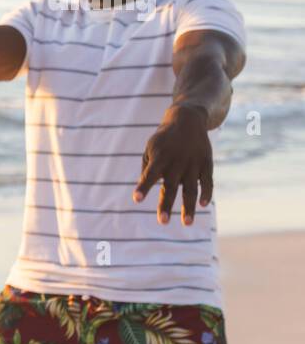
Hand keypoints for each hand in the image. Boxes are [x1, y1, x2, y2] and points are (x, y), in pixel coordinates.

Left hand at [133, 104, 211, 224]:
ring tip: (186, 223)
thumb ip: (148, 169)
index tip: (136, 199)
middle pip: (171, 187)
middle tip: (162, 222)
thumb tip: (145, 189)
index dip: (143, 187)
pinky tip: (203, 205)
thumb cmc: (163, 140)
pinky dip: (206, 193)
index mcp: (159, 158)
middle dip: (166, 205)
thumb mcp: (150, 149)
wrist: (187, 120)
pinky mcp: (206, 164)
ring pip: (191, 189)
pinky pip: (207, 182)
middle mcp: (176, 162)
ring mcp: (193, 164)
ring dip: (189, 207)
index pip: (149, 175)